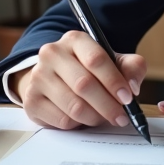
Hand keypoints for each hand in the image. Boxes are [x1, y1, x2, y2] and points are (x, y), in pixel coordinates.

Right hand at [13, 30, 146, 130]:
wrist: (54, 78)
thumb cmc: (88, 70)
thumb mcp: (112, 62)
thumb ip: (130, 68)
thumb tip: (132, 86)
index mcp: (74, 39)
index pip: (95, 59)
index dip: (114, 81)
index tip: (128, 98)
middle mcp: (52, 53)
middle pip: (84, 84)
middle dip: (108, 105)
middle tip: (121, 117)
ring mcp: (38, 77)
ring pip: (74, 106)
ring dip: (95, 117)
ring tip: (104, 118)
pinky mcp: (31, 101)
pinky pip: (62, 120)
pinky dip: (79, 125)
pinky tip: (84, 119)